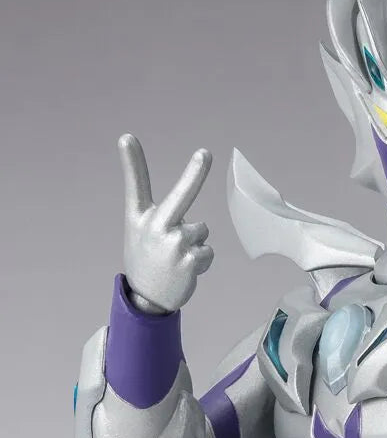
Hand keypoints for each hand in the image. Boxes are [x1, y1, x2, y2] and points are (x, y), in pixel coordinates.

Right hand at [119, 133, 213, 312]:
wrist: (147, 300)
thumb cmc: (147, 260)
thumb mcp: (142, 234)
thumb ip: (162, 217)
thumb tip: (189, 217)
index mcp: (141, 217)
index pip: (136, 185)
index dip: (132, 161)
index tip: (127, 138)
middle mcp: (156, 227)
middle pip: (181, 195)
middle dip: (195, 173)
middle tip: (205, 153)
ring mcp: (174, 243)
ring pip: (201, 230)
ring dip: (196, 243)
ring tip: (178, 259)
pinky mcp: (190, 260)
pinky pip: (208, 250)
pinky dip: (202, 260)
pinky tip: (186, 270)